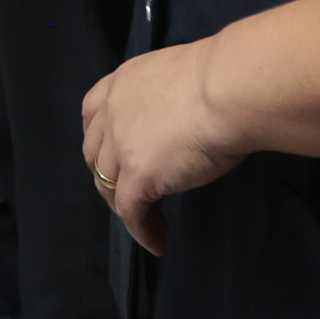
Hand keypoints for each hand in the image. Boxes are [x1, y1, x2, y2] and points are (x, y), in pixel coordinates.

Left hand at [82, 37, 246, 256]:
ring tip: (148, 222)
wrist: (227, 89)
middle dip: (107, 174)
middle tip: (130, 190)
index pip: (92, 111)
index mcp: (124, 82)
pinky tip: (158, 241)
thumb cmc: (222, 78)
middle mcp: (113, 112)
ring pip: (108, 185)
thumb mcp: (180, 76)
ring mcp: (121, 146)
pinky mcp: (138, 176)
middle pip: (95, 152)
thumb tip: (181, 118)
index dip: (98, 136)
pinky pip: (130, 212)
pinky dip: (143, 231)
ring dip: (125, 206)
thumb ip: (166, 97)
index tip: (109, 152)